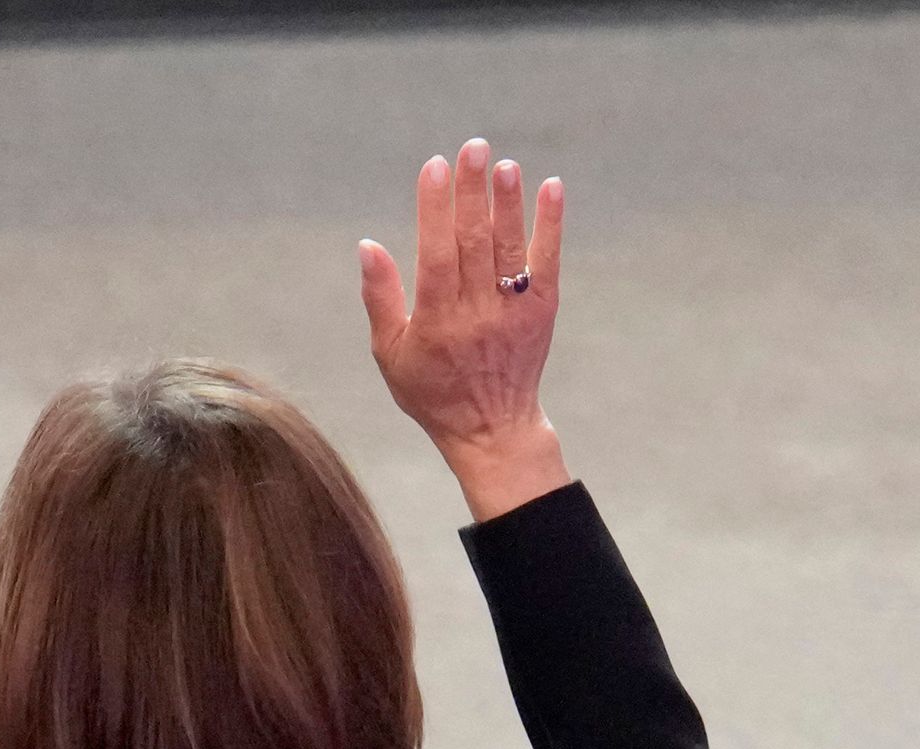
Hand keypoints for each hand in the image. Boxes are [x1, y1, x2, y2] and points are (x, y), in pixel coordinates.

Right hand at [360, 139, 571, 521]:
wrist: (492, 430)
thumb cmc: (432, 390)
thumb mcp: (390, 352)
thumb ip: (380, 298)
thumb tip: (368, 244)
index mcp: (437, 321)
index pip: (436, 253)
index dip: (435, 208)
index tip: (434, 167)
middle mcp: (477, 314)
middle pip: (474, 241)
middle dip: (473, 191)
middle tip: (473, 148)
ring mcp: (513, 312)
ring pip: (509, 247)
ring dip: (509, 202)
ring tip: (505, 164)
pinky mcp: (542, 312)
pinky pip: (547, 262)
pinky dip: (550, 225)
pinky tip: (551, 188)